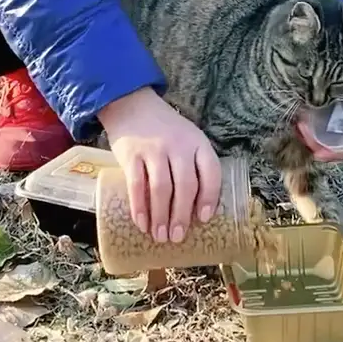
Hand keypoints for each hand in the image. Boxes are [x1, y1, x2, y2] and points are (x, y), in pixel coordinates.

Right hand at [99, 88, 221, 244]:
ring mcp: (154, 149)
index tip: (203, 219)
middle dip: (182, 216)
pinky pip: (136, 185)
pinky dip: (139, 208)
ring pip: (161, 189)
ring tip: (160, 236)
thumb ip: (193, 164)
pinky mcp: (131, 154)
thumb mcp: (186, 138)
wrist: (132, 104)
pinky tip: (141, 223)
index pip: (211, 171)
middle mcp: (178, 145)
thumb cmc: (164, 129)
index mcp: (197, 142)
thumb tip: (196, 209)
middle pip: (185, 185)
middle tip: (177, 237)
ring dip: (161, 217)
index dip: (210, 197)